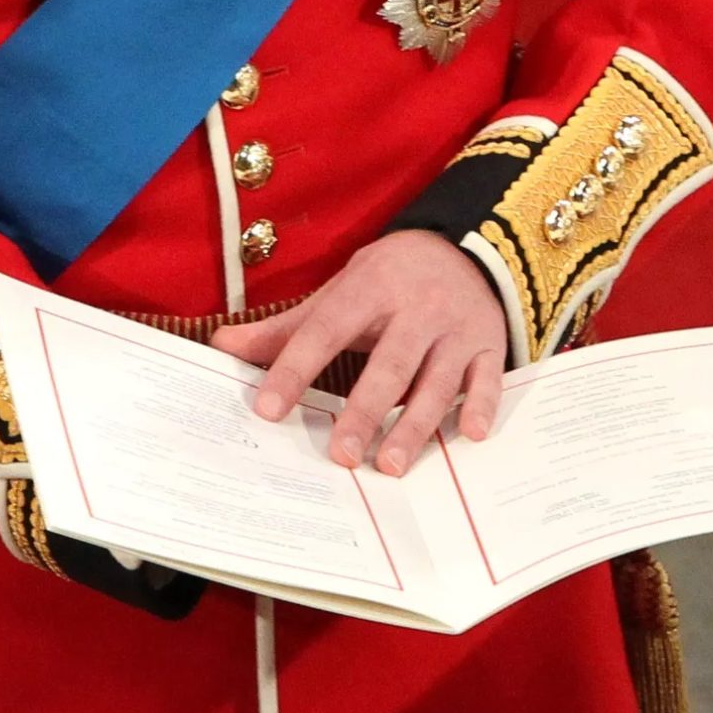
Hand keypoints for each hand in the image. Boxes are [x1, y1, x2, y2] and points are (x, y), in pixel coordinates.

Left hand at [212, 232, 506, 476]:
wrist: (464, 247)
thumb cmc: (389, 279)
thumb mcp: (339, 292)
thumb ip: (286, 326)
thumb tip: (222, 345)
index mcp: (371, 288)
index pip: (326, 330)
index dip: (296, 368)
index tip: (269, 409)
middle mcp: (418, 307)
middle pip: (389, 365)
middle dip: (364, 411)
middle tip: (341, 456)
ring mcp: (457, 328)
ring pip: (437, 382)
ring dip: (415, 424)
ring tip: (389, 465)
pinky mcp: (489, 343)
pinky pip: (488, 378)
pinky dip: (481, 406)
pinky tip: (471, 436)